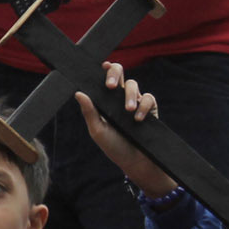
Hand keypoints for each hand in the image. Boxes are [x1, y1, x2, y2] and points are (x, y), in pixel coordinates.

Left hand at [75, 62, 172, 196]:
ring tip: (128, 111)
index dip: (103, 69)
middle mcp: (119, 98)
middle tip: (110, 86)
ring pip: (133, 85)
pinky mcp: (150, 109)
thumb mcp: (98, 131)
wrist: (135, 162)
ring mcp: (135, 102)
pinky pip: (148, 98)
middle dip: (115, 73)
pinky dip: (144, 106)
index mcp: (105, 100)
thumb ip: (89, 112)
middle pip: (120, 73)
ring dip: (130, 95)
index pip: (103, 79)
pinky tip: (138, 119)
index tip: (101, 65)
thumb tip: (78, 93)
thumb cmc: (114, 147)